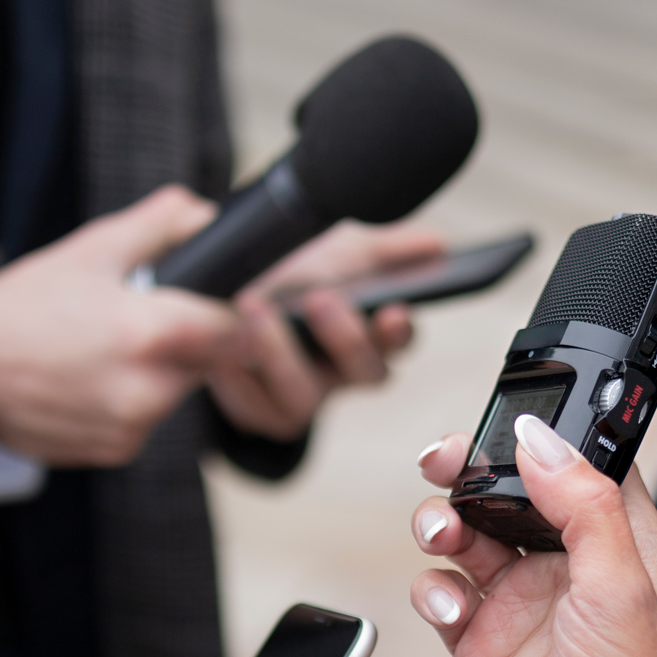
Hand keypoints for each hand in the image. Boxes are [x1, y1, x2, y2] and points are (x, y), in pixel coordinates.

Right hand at [0, 186, 243, 464]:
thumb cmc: (24, 306)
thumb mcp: (93, 249)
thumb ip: (160, 226)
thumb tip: (204, 214)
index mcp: (149, 335)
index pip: (236, 331)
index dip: (231, 314)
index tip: (217, 305)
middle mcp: (147, 389)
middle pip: (208, 363)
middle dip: (190, 341)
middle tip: (144, 321)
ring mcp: (133, 425)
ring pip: (177, 393)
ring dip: (160, 372)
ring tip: (109, 349)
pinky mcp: (118, 450)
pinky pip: (148, 421)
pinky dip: (132, 401)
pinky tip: (95, 379)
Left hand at [206, 221, 442, 439]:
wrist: (223, 292)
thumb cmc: (293, 268)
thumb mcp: (337, 245)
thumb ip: (387, 245)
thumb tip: (436, 245)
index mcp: (369, 332)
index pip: (399, 340)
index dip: (399, 331)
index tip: (393, 309)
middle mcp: (340, 372)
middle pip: (366, 373)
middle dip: (347, 338)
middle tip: (320, 298)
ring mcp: (301, 396)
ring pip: (305, 398)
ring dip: (280, 353)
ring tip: (254, 306)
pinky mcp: (257, 411)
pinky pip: (251, 408)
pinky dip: (235, 377)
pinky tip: (219, 348)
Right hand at [410, 419, 656, 656]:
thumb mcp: (620, 589)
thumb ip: (583, 504)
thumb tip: (537, 438)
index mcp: (621, 546)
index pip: (584, 466)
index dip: (546, 437)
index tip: (509, 418)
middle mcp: (569, 569)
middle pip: (510, 491)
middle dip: (472, 470)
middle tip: (443, 460)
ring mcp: (521, 604)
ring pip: (467, 533)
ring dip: (443, 522)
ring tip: (441, 534)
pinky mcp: (479, 642)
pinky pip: (441, 590)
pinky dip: (433, 587)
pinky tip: (449, 608)